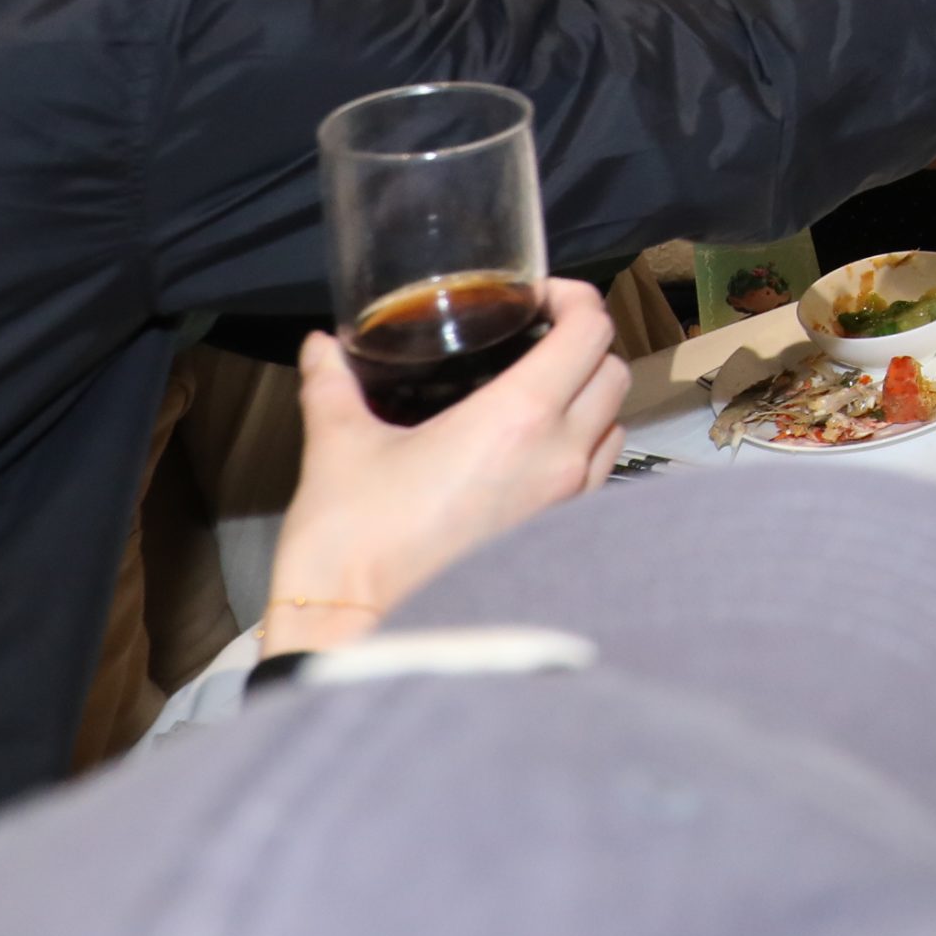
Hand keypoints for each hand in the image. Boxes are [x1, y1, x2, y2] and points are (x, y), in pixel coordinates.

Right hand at [263, 280, 626, 657]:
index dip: (577, 299)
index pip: (591, 332)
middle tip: (538, 337)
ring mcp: (569, 504)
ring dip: (590, 399)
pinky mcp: (561, 541)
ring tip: (538, 391)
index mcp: (519, 418)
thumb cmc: (351, 545)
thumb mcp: (339, 448)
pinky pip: (597, 476)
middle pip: (614, 372)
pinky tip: (530, 452)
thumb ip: (333, 385)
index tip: (541, 296)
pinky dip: (582, 449)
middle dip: (585, 343)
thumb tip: (320, 345)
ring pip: (615, 426)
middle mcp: (561, 457)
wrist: (358, 639)